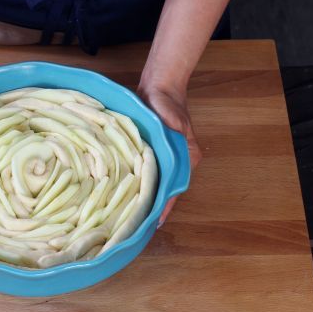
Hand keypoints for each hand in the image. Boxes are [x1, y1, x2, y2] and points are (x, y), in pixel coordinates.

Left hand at [136, 83, 201, 227]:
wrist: (159, 86)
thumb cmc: (167, 102)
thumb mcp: (174, 116)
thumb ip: (176, 128)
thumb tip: (176, 137)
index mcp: (186, 157)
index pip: (176, 188)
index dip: (165, 205)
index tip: (154, 221)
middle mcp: (177, 162)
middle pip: (165, 189)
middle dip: (152, 206)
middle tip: (136, 224)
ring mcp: (164, 158)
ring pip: (154, 182)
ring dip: (144, 196)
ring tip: (130, 214)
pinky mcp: (151, 153)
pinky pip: (145, 172)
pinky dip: (138, 182)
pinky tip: (126, 192)